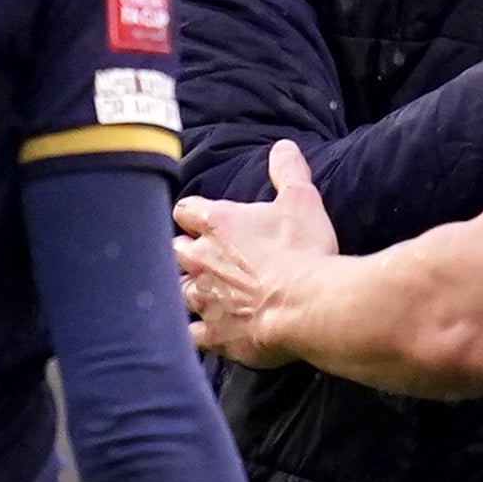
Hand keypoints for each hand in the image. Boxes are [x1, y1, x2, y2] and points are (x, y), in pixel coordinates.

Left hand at [174, 144, 342, 368]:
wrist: (308, 306)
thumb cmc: (304, 250)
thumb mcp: (301, 200)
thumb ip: (288, 171)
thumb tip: (283, 146)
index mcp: (215, 223)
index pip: (184, 210)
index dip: (194, 215)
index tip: (205, 220)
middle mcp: (200, 260)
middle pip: (174, 250)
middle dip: (186, 252)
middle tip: (205, 256)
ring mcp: (203, 300)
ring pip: (177, 292)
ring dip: (189, 290)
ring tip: (204, 293)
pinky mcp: (213, 334)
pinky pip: (191, 335)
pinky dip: (197, 332)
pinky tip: (207, 331)